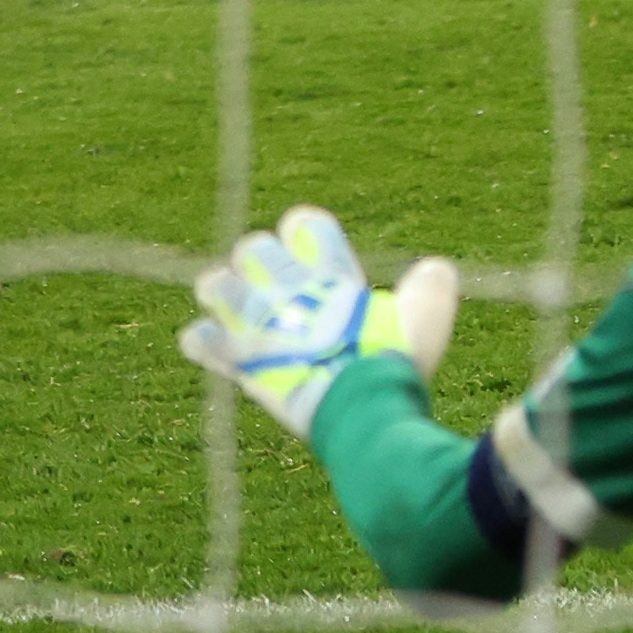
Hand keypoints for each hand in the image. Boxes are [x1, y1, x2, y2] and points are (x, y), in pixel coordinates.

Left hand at [179, 204, 455, 439]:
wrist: (359, 409)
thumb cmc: (395, 364)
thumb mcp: (426, 319)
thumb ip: (429, 289)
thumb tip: (434, 269)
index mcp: (330, 273)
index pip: (304, 224)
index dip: (306, 231)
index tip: (314, 250)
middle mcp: (287, 289)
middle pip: (252, 248)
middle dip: (259, 260)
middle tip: (278, 286)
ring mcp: (258, 322)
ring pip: (214, 285)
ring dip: (223, 293)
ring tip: (242, 310)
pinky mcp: (238, 359)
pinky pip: (199, 339)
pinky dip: (204, 341)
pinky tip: (217, 345)